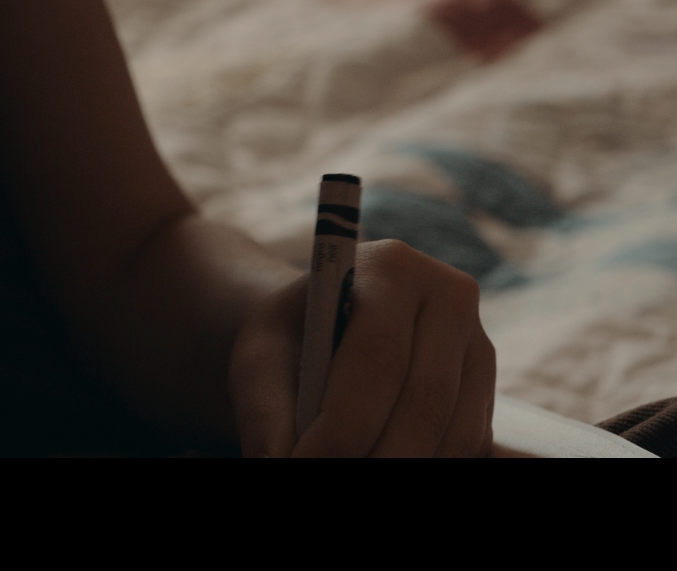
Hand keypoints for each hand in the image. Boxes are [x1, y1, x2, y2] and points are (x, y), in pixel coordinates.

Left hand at [230, 240, 495, 456]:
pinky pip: (466, 445)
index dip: (342, 426)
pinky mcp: (486, 389)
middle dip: (372, 456)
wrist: (324, 332)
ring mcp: (479, 344)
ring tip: (349, 471)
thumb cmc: (290, 342)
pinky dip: (424, 464)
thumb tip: (278, 462)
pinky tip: (380, 461)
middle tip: (328, 477)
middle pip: (423, 401)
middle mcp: (450, 297)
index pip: (376, 359)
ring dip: (401, 464)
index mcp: (391, 269)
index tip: (303, 461)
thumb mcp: (260, 363)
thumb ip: (268, 413)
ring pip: (452, 432)